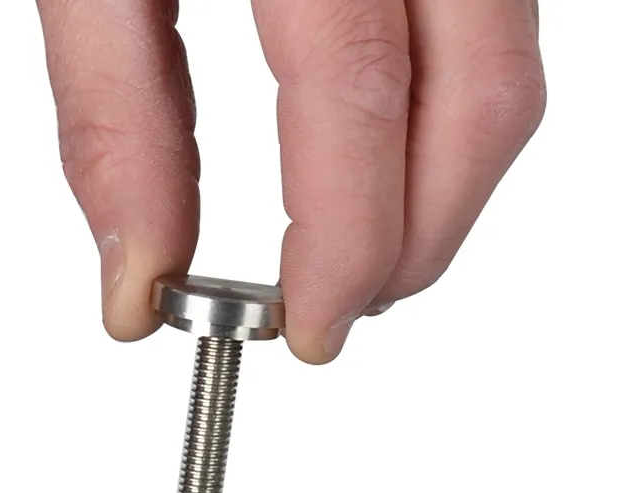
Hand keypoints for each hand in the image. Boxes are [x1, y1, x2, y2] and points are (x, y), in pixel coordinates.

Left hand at [36, 0, 544, 361]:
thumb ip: (112, 120)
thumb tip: (134, 280)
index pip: (353, 94)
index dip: (343, 242)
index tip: (304, 331)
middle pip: (474, 103)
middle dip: (412, 244)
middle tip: (337, 312)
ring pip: (506, 77)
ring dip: (442, 197)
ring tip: (362, 256)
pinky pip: (499, 34)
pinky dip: (446, 125)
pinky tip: (385, 159)